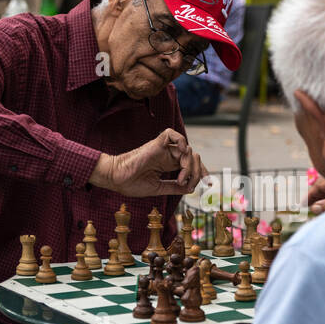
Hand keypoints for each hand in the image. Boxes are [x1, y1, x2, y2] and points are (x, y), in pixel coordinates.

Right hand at [90, 128, 206, 196]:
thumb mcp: (158, 188)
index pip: (190, 164)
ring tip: (180, 179)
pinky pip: (172, 134)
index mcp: (168, 165)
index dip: (201, 172)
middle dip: (197, 171)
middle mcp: (167, 155)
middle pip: (192, 157)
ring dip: (188, 165)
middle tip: (188, 184)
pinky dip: (181, 141)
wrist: (116, 179)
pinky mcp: (156, 143)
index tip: (208, 184)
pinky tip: (182, 154)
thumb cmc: (132, 184)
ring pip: (186, 149)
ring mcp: (162, 149)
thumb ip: (174, 187)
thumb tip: (191, 188)